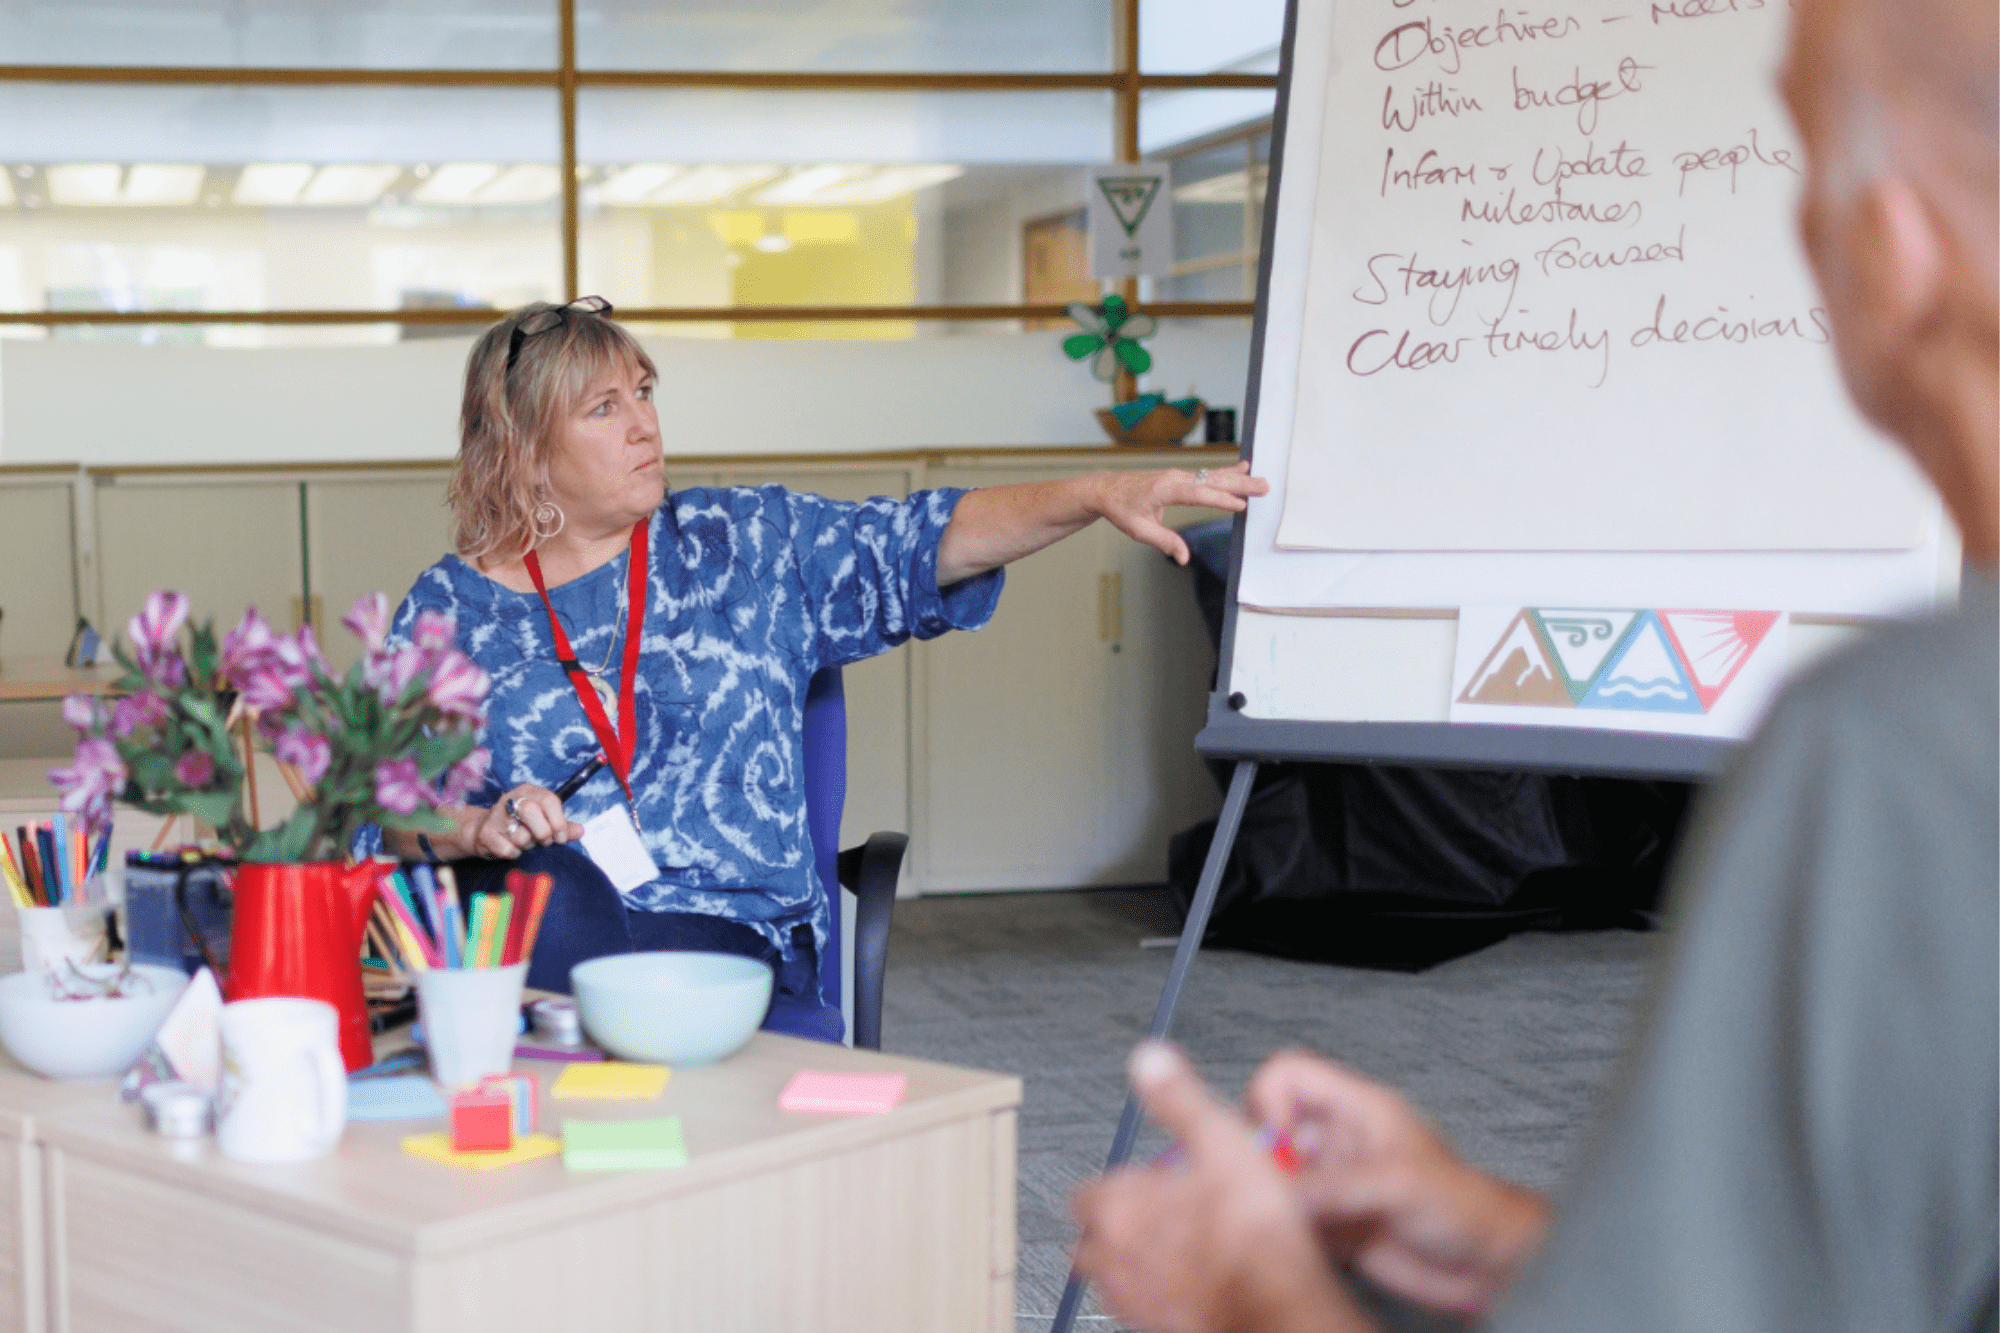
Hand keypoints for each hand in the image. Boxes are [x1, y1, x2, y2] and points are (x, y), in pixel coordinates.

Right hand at [459, 785, 584, 859]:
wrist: (481, 830)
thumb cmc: (519, 824)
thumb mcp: (542, 820)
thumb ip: (562, 826)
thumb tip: (581, 831)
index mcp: (528, 792)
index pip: (549, 800)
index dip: (559, 821)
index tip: (561, 837)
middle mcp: (511, 800)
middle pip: (530, 811)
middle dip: (542, 832)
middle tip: (544, 841)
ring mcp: (496, 816)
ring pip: (520, 835)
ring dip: (527, 845)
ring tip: (524, 842)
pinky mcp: (486, 834)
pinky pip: (508, 850)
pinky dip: (514, 854)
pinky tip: (511, 848)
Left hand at [1071, 1043, 1364, 1332]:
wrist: (1277, 1304)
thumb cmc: (1253, 1234)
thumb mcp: (1222, 1140)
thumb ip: (1179, 1098)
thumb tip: (1149, 1059)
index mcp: (1121, 1208)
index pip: (1084, 1195)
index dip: (1107, 1184)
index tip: (1131, 1179)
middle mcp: (1116, 1259)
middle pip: (1088, 1241)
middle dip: (1108, 1227)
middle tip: (1143, 1214)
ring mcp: (1135, 1300)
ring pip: (1109, 1278)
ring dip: (1127, 1261)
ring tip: (1165, 1247)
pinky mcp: (1158, 1328)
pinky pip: (1138, 1309)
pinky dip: (1151, 1292)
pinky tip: (1185, 1281)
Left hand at [1091, 461, 1269, 564]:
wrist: (1107, 489)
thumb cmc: (1121, 509)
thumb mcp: (1139, 530)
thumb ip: (1164, 542)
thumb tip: (1183, 559)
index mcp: (1165, 490)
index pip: (1198, 494)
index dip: (1221, 500)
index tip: (1241, 505)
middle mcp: (1175, 478)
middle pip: (1212, 481)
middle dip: (1240, 484)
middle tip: (1264, 487)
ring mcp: (1178, 475)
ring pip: (1213, 476)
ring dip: (1239, 478)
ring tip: (1261, 480)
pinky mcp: (1180, 477)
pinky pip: (1206, 474)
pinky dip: (1226, 471)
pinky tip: (1242, 467)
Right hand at [1245, 1051, 1551, 1315]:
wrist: (1487, 1263)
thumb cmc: (1465, 1205)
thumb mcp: (1398, 1183)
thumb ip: (1335, 1183)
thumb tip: (1277, 1188)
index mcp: (1355, 1107)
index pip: (1288, 1073)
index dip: (1269, 1101)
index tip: (1278, 1142)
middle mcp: (1337, 1140)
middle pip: (1268, 1126)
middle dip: (1265, 1158)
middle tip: (1284, 1191)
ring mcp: (1332, 1181)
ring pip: (1273, 1174)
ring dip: (1276, 1197)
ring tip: (1307, 1222)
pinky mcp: (1331, 1221)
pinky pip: (1287, 1216)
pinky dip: (1287, 1228)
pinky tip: (1319, 1244)